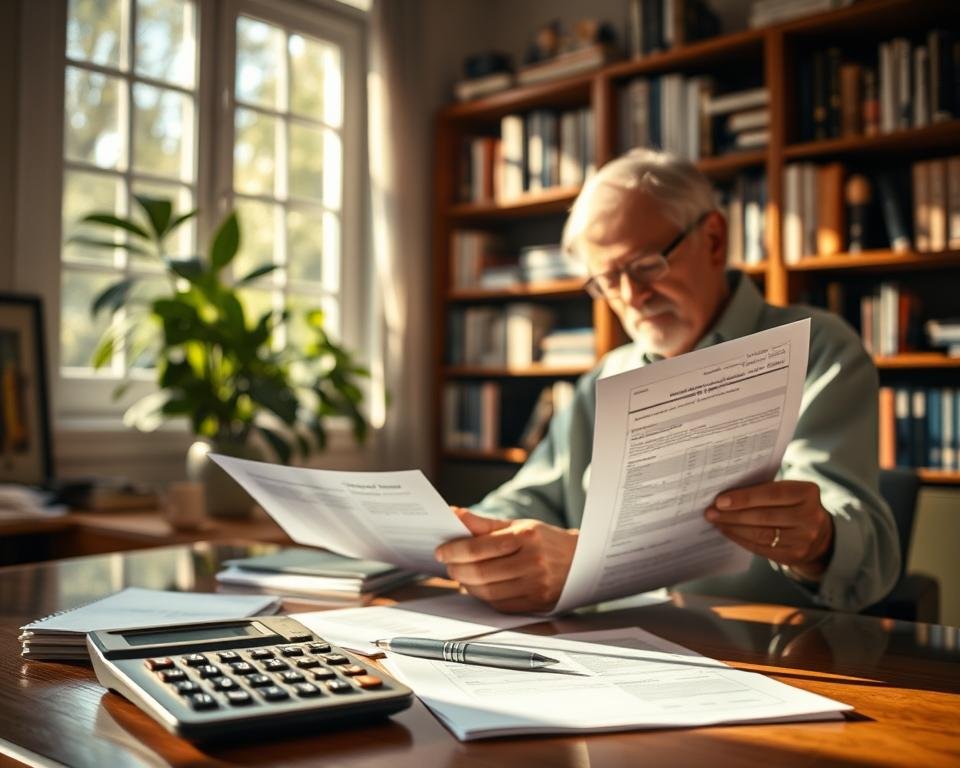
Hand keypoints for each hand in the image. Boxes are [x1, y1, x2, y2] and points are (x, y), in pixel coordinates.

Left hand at [435, 507, 577, 612]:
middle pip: (481, 572)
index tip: (441, 550)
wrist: (581, 560)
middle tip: (447, 563)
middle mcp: (533, 562)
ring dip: (466, 584)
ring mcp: (536, 585)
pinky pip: (499, 604)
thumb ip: (484, 524)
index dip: (455, 550)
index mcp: (527, 537)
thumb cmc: (545, 540)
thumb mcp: (518, 525)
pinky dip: (482, 596)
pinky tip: (477, 586)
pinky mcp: (536, 604)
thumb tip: (455, 515)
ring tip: (460, 574)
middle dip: (457, 569)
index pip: (480, 547)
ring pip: (488, 591)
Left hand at [705, 480, 833, 579]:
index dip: (744, 497)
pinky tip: (727, 531)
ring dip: (733, 527)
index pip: (772, 494)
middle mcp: (810, 517)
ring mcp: (804, 539)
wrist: (819, 534)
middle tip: (711, 512)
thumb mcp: (788, 491)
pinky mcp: (793, 555)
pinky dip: (740, 539)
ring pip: (760, 533)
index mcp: (808, 493)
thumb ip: (764, 490)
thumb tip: (726, 495)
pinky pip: (761, 548)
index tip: (720, 500)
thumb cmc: (793, 505)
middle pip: (763, 516)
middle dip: (733, 514)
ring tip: (716, 521)